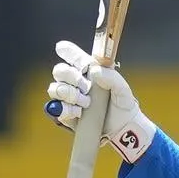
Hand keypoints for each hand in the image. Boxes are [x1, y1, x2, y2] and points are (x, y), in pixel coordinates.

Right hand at [45, 40, 156, 162]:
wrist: (122, 129)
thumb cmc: (123, 106)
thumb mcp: (123, 90)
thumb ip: (113, 77)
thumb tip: (94, 71)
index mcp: (90, 72)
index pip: (74, 57)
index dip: (67, 50)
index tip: (61, 48)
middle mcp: (77, 83)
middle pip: (60, 71)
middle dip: (71, 77)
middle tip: (85, 87)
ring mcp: (69, 98)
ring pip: (55, 88)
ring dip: (69, 94)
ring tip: (86, 103)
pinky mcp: (66, 113)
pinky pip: (56, 107)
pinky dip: (65, 108)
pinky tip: (78, 112)